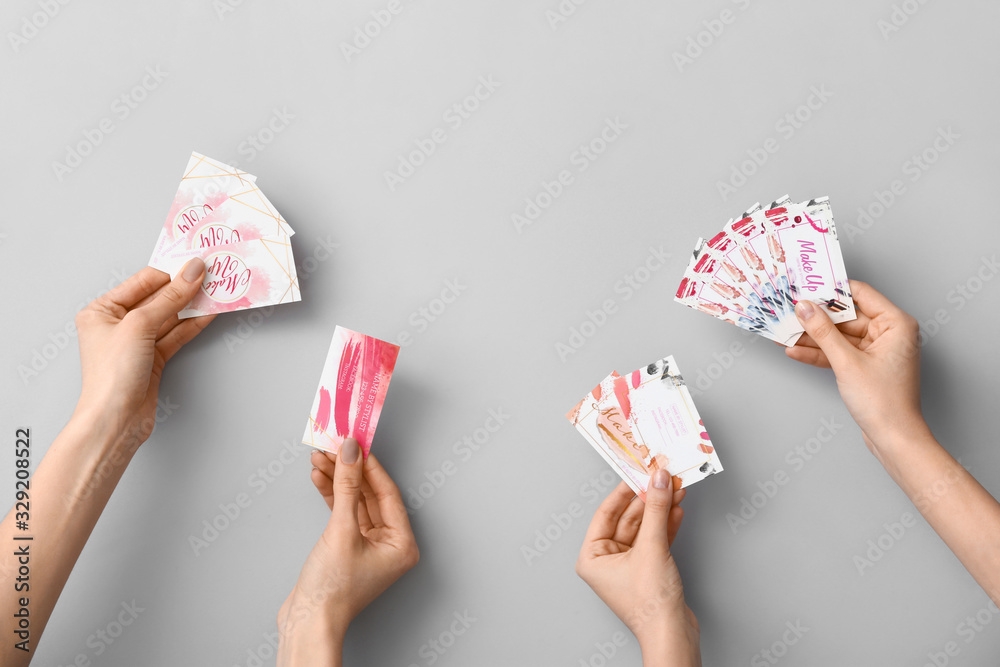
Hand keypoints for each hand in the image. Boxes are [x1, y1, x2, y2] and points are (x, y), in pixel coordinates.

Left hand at [74, 260, 214, 441]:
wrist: (116, 420)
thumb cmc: (111, 376)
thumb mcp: (140, 326)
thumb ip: (170, 297)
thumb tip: (191, 271)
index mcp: (102, 310)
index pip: (142, 282)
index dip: (170, 272)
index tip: (196, 264)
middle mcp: (117, 324)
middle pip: (158, 298)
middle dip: (184, 289)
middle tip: (211, 275)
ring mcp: (137, 343)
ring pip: (170, 317)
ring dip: (193, 306)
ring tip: (216, 292)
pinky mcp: (153, 359)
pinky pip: (176, 335)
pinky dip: (193, 324)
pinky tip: (209, 314)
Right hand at [278, 439, 418, 657]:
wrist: (307, 621)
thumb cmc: (332, 589)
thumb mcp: (341, 530)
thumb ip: (347, 487)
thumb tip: (351, 452)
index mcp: (402, 544)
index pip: (387, 493)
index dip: (370, 466)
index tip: (356, 443)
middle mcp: (390, 545)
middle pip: (370, 495)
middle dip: (350, 470)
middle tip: (335, 446)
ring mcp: (369, 546)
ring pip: (354, 502)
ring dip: (337, 480)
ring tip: (320, 457)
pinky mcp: (348, 547)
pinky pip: (343, 513)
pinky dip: (331, 496)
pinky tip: (320, 478)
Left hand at [576, 473, 699, 665]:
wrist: (672, 633)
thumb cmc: (650, 604)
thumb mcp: (652, 547)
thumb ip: (656, 510)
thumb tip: (658, 480)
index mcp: (592, 557)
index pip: (606, 513)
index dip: (624, 491)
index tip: (638, 472)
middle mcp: (606, 561)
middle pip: (627, 519)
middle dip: (648, 499)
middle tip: (662, 478)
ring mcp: (628, 565)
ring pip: (644, 528)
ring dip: (661, 510)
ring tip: (675, 489)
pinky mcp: (648, 570)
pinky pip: (654, 540)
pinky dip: (666, 525)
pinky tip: (677, 509)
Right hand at [785, 280, 924, 450]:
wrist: (893, 438)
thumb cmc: (884, 402)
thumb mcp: (846, 362)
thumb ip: (823, 331)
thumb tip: (805, 308)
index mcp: (896, 324)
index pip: (860, 294)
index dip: (831, 290)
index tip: (807, 287)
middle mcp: (889, 333)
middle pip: (845, 316)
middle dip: (816, 317)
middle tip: (789, 310)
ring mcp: (876, 350)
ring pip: (838, 336)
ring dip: (812, 336)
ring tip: (784, 331)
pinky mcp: (865, 366)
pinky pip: (838, 352)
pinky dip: (819, 353)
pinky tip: (795, 350)